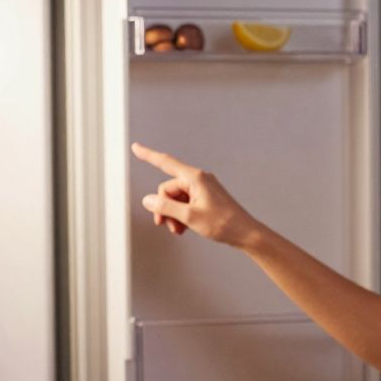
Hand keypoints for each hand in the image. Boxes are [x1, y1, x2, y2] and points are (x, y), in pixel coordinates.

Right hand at [131, 142, 261, 247]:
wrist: (245, 233)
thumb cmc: (223, 223)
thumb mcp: (189, 217)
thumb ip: (165, 208)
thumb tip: (148, 200)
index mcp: (195, 178)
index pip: (165, 163)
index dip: (148, 155)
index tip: (135, 147)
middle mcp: (198, 179)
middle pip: (168, 189)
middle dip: (164, 208)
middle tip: (167, 226)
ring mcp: (203, 189)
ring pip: (176, 199)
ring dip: (173, 215)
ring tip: (179, 230)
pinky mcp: (206, 198)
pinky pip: (186, 203)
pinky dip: (182, 215)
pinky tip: (184, 228)